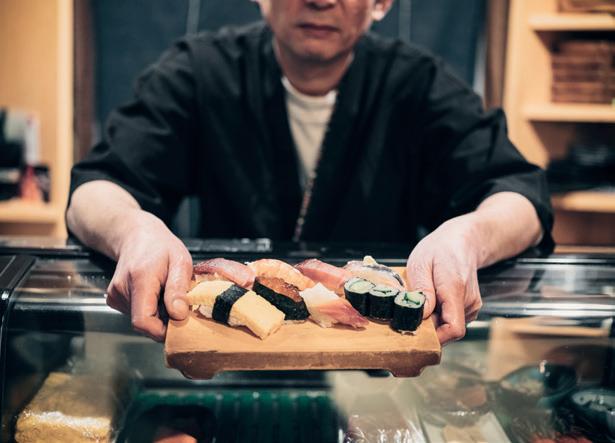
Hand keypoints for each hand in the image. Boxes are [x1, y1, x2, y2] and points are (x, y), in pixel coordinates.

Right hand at [105, 210, 191, 340]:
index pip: (143, 321)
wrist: (137, 236)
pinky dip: (150, 309)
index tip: (179, 325)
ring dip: (158, 313)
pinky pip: (136, 313)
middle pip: (144, 322)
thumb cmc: (161, 247)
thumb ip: (178, 289)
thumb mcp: (180, 261)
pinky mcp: (114, 299)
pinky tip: (155, 293)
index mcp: (139, 279)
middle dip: (164, 320)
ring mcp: (115, 295)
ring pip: (141, 319)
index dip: (162, 331)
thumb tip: (179, 315)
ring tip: (165, 292)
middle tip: (178, 303)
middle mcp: (122, 289)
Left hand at [405, 215, 482, 344]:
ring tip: (423, 298)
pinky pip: (451, 320)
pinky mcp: (469, 307)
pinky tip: (432, 299)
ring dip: (432, 320)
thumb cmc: (439, 249)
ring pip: (448, 326)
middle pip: (448, 330)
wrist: (462, 241)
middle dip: (427, 327)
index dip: (434, 337)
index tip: (415, 331)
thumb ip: (421, 290)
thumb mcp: (420, 263)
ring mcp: (471, 305)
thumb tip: (420, 316)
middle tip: (410, 311)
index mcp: (455, 289)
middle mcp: (468, 301)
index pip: (453, 329)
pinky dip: (438, 315)